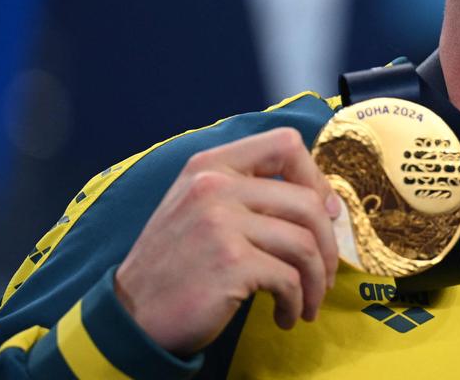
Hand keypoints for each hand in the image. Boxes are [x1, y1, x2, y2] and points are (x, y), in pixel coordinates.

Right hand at [114, 127, 340, 355]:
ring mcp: (221, 223)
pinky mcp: (230, 263)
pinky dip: (296, 303)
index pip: (285, 144)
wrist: (131, 316)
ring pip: (305, 244)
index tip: (325, 213)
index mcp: (210, 165)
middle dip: (328, 245)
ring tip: (308, 303)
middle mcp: (214, 185)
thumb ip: (247, 192)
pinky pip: (289, 279)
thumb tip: (320, 201)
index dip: (316, 178)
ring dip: (315, 281)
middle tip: (324, 275)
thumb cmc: (176, 265)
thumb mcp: (199, 208)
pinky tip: (285, 315)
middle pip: (307, 203)